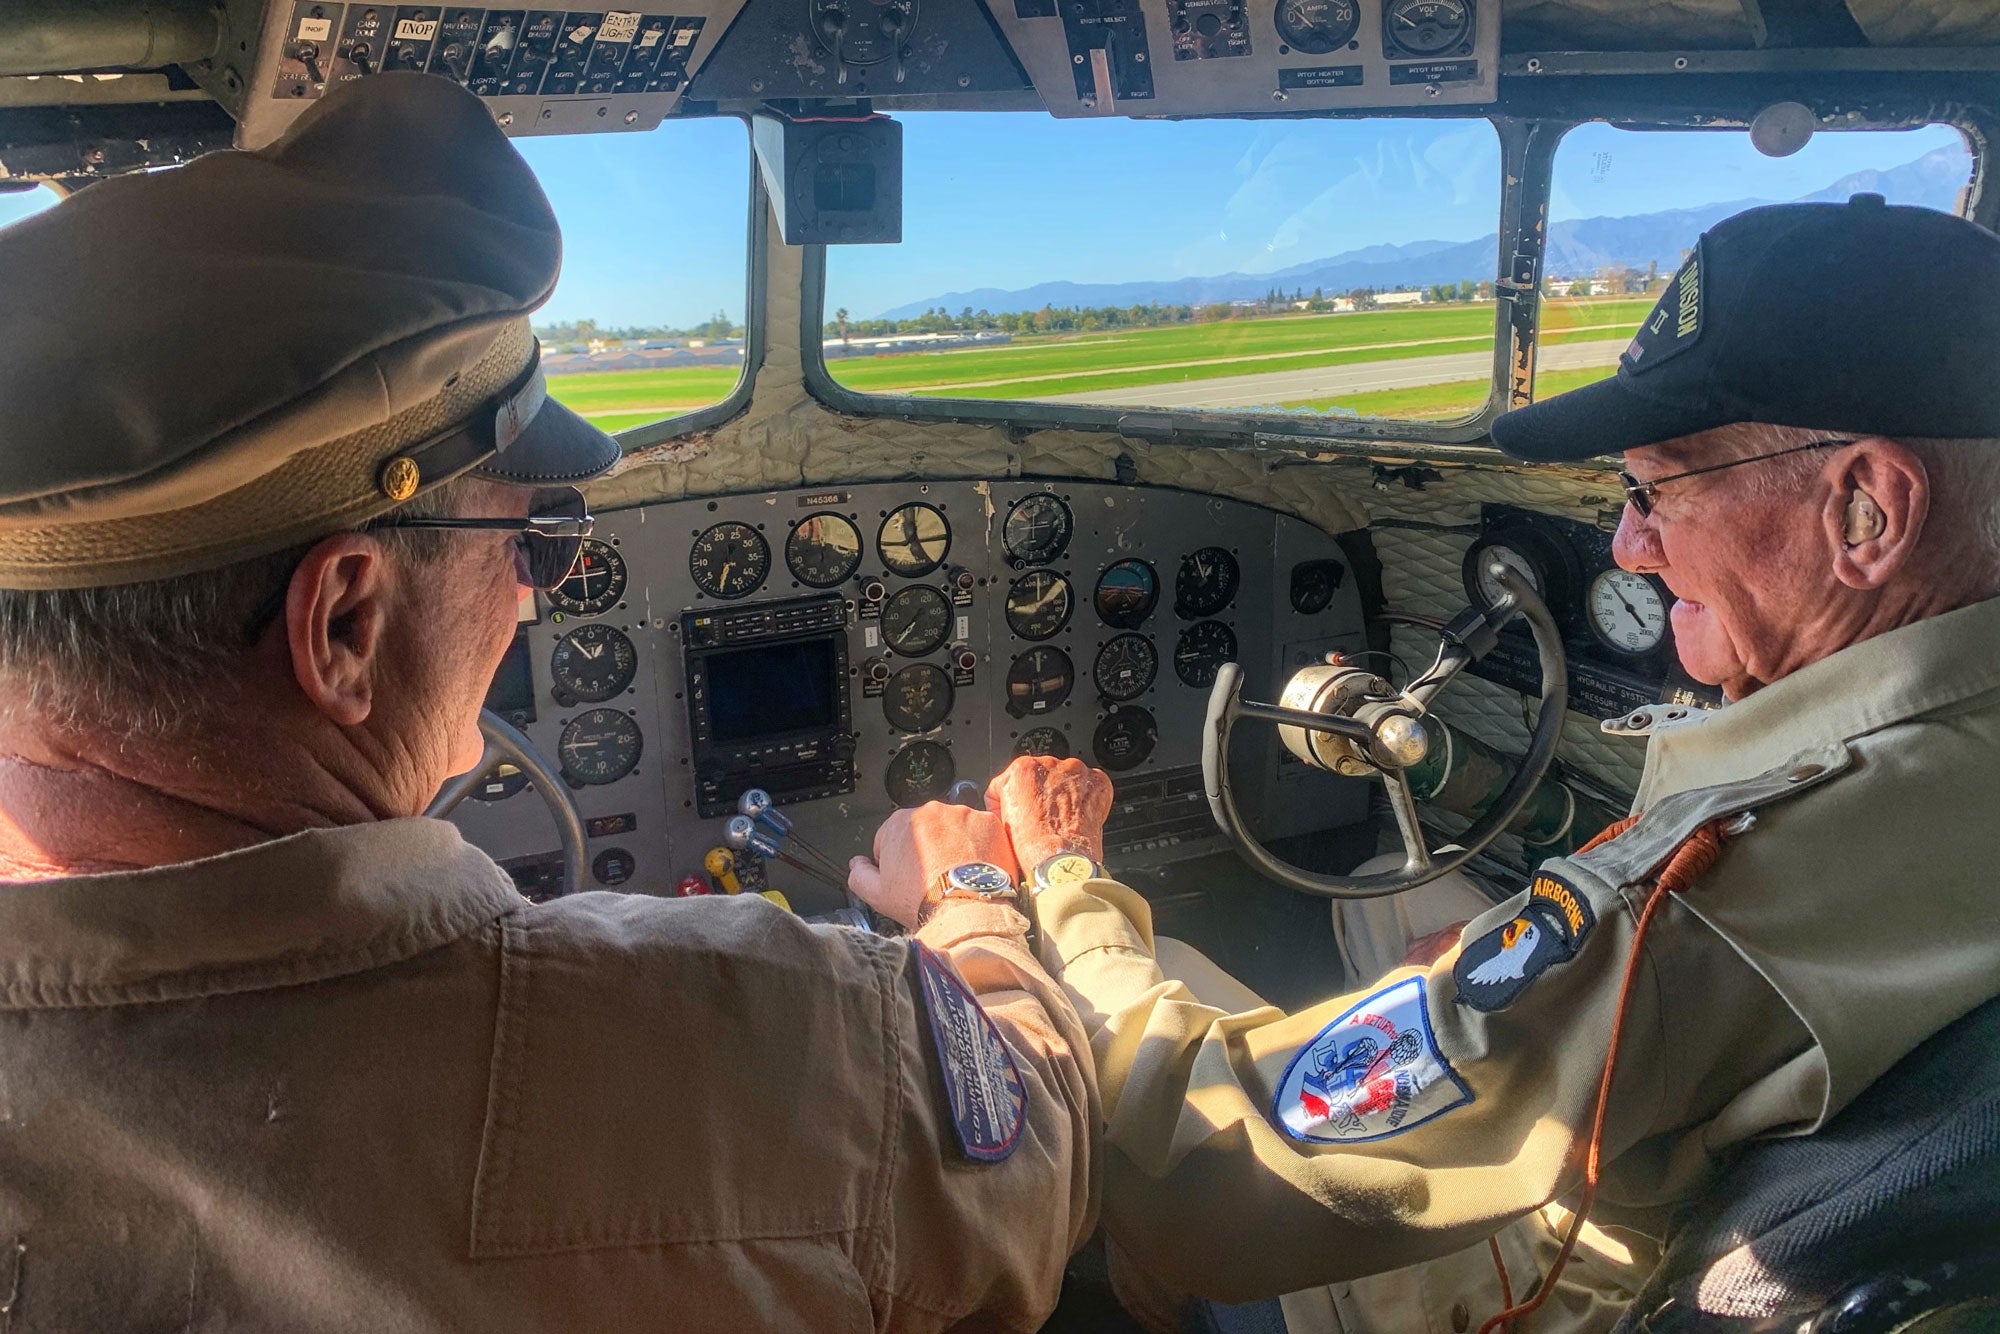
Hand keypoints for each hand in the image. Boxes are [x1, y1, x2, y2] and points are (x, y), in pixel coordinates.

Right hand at [848, 801, 1020, 929]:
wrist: (964, 910)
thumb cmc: (921, 901)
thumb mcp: (877, 895)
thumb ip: (860, 875)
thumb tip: (857, 864)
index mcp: (898, 823)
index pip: (892, 835)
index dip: (897, 858)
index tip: (908, 874)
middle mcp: (930, 811)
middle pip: (924, 828)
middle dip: (927, 846)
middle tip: (933, 874)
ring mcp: (962, 814)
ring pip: (954, 827)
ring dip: (953, 843)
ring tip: (955, 872)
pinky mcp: (988, 822)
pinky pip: (980, 830)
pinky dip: (978, 844)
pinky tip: (974, 866)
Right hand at [985, 755, 1113, 872]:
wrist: (1061, 862)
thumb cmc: (1033, 848)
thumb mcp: (1002, 821)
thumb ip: (1006, 803)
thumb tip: (1013, 807)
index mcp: (1021, 770)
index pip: (1009, 781)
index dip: (1008, 803)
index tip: (1015, 815)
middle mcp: (1049, 764)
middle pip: (1039, 777)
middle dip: (1038, 796)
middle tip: (1039, 820)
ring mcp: (1075, 772)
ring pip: (1065, 780)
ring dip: (1061, 796)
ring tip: (1059, 821)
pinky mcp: (1097, 783)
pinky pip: (1089, 786)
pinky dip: (1084, 799)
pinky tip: (1076, 817)